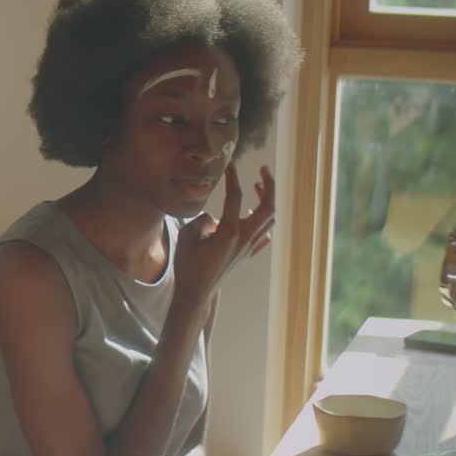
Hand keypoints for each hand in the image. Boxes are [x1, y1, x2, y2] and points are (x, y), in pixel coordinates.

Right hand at [172, 162, 274, 303]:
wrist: (196, 292)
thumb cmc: (188, 265)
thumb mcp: (187, 236)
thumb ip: (201, 219)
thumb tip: (214, 217)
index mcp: (230, 231)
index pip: (236, 196)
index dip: (234, 177)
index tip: (231, 163)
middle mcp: (244, 238)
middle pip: (267, 207)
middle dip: (269, 186)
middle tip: (263, 170)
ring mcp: (248, 248)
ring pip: (268, 221)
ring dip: (267, 202)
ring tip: (258, 188)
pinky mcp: (246, 256)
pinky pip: (263, 237)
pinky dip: (264, 224)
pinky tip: (256, 219)